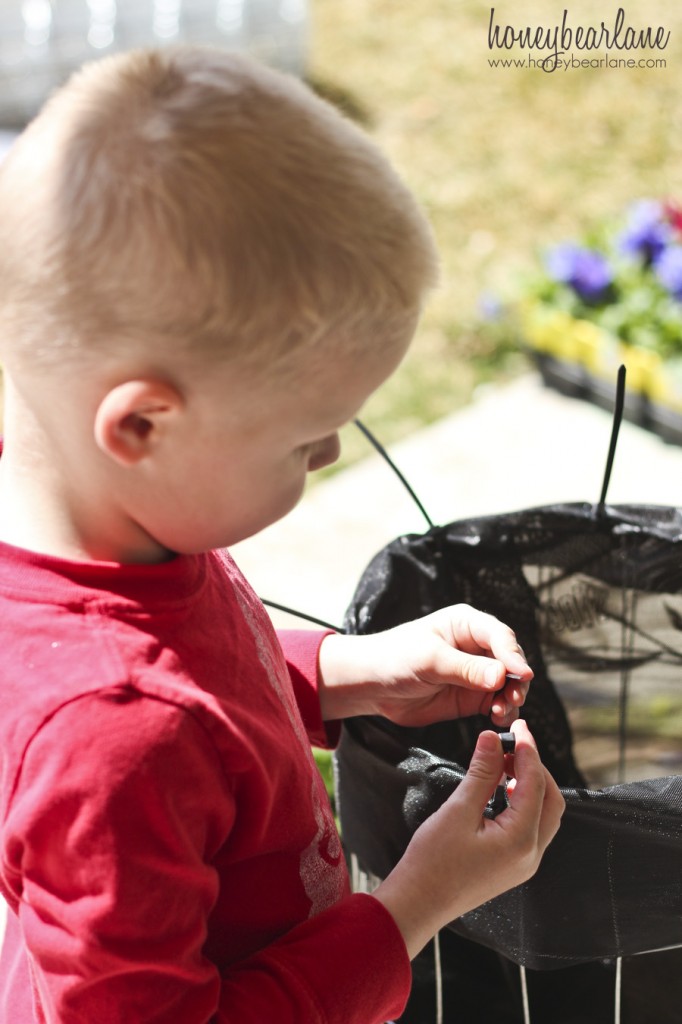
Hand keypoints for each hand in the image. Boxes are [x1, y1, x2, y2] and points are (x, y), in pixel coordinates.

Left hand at [318, 604, 531, 727]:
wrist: (373, 685)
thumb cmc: (395, 658)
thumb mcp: (430, 660)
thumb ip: (466, 669)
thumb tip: (501, 675)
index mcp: (466, 624)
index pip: (500, 636)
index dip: (513, 655)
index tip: (522, 674)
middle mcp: (476, 646)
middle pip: (510, 660)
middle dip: (516, 679)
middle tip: (512, 697)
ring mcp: (476, 672)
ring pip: (508, 684)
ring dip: (512, 697)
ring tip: (501, 711)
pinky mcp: (472, 696)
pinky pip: (497, 702)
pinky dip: (503, 710)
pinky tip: (497, 718)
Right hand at [372, 719, 564, 957]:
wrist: (418, 903)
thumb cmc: (433, 861)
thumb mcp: (457, 810)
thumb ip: (481, 773)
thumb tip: (493, 739)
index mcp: (521, 840)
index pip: (536, 784)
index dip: (527, 751)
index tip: (517, 726)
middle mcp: (531, 854)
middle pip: (551, 800)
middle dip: (535, 768)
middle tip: (513, 743)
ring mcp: (524, 863)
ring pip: (543, 814)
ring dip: (530, 785)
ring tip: (505, 762)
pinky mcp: (513, 865)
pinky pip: (530, 827)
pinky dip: (522, 802)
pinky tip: (501, 788)